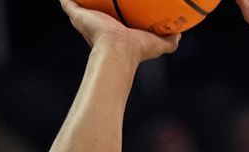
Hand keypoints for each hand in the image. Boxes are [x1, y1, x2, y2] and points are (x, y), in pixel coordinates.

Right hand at [60, 0, 179, 61]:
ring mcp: (85, 19)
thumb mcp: (158, 45)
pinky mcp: (77, 15)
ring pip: (80, 3)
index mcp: (113, 31)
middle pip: (95, 8)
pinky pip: (68, 1)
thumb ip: (169, 40)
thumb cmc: (136, 50)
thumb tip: (180, 34)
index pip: (113, 17)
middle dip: (97, 1)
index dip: (115, 9)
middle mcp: (98, 25)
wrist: (117, 50)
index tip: (120, 2)